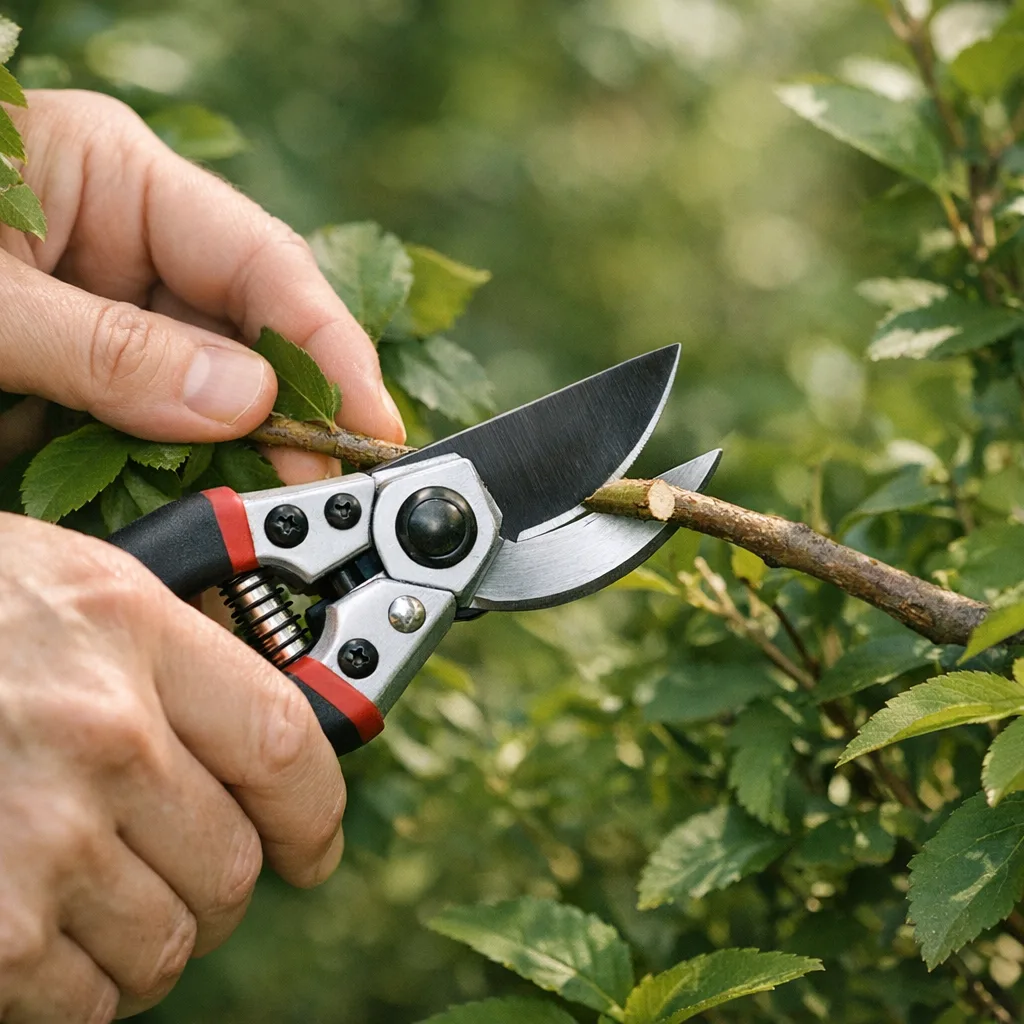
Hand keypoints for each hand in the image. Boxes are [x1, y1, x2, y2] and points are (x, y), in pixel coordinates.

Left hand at [0, 89, 404, 480]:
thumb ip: (107, 349)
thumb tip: (248, 401)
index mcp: (114, 176)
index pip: (263, 261)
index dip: (331, 348)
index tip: (371, 423)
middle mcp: (124, 240)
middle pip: (249, 331)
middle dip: (293, 413)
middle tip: (325, 491)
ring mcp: (103, 309)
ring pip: (207, 388)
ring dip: (236, 448)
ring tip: (265, 503)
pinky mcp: (76, 372)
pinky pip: (150, 422)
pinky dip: (173, 466)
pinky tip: (198, 494)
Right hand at [0, 515, 345, 1020]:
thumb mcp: (62, 587)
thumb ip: (167, 652)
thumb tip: (254, 724)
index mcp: (126, 629)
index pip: (287, 742)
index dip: (316, 810)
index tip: (314, 842)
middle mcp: (99, 733)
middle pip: (232, 863)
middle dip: (223, 883)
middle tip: (190, 871)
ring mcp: (38, 839)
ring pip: (166, 944)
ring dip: (150, 938)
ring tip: (102, 896)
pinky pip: (80, 1001)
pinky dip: (76, 985)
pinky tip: (41, 927)